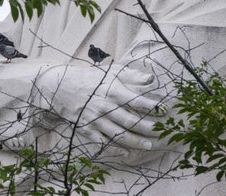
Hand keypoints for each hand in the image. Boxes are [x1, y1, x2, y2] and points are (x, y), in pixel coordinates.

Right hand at [34, 65, 163, 154]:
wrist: (60, 87)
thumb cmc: (91, 79)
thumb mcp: (110, 72)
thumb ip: (131, 76)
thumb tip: (151, 79)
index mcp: (112, 90)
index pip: (135, 100)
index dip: (151, 106)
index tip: (164, 109)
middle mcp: (104, 106)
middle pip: (129, 120)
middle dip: (147, 128)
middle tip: (161, 132)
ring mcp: (95, 119)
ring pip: (118, 134)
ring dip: (135, 141)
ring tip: (149, 145)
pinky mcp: (87, 129)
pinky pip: (103, 142)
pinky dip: (115, 149)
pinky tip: (127, 152)